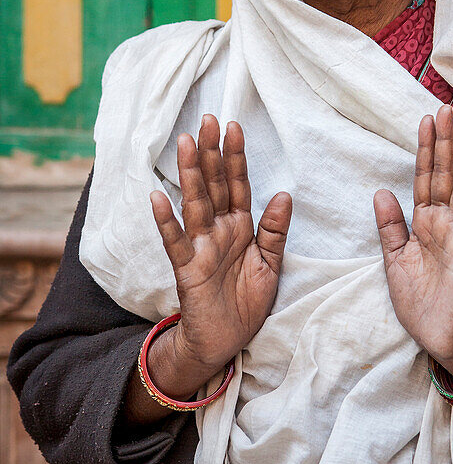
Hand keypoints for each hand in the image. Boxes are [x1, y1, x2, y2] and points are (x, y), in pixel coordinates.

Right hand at [150, 114, 291, 378]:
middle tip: (207, 119)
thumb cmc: (245, 303)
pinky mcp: (187, 270)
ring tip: (186, 144)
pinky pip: (175, 242)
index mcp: (240, 227)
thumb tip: (284, 194)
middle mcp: (218, 231)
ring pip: (195, 204)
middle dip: (212, 153)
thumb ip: (274, 230)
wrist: (224, 344)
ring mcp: (200, 248)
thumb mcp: (270, 265)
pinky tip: (158, 197)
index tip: (234, 126)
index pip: (237, 184)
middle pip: (214, 185)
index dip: (236, 157)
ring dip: (190, 174)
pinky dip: (166, 221)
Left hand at [373, 105, 452, 389]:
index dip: (426, 150)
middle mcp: (446, 223)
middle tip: (446, 109)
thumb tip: (381, 191)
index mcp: (426, 222)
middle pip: (446, 175)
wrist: (439, 340)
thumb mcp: (394, 260)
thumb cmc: (421, 302)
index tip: (426, 119)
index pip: (425, 178)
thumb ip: (390, 227)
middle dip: (446, 143)